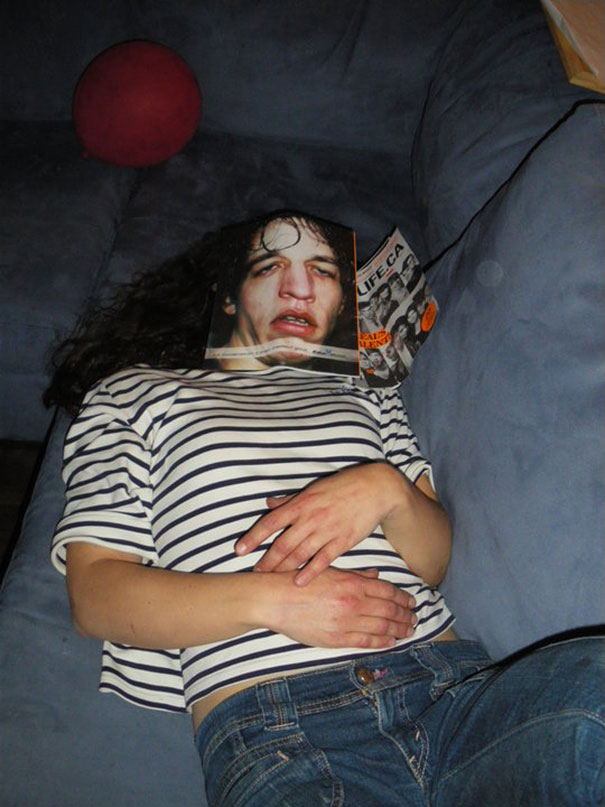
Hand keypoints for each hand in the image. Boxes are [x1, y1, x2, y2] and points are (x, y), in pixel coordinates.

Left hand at [235, 463, 407, 585]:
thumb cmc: (342, 486)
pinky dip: (310, 571)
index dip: (253, 537)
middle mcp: (310, 517)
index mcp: (301, 503)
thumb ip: (289, 500)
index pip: (270, 522)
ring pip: (299, 553)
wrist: (375, 489)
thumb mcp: (313, 488)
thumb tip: (268, 504)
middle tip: (255, 573)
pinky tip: (299, 582)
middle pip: (282, 543)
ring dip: (283, 568)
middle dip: (266, 560)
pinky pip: (323, 559)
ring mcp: (326, 530)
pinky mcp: (343, 541)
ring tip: (271, 580)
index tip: (239, 550)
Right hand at [267, 567, 415, 648]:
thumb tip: (376, 576)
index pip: (387, 591)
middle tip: (415, 618)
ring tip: (409, 630)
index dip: (403, 598)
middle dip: (405, 615)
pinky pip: (365, 642)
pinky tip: (391, 641)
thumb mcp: (329, 570)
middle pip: (389, 610)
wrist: (274, 600)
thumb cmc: (299, 581)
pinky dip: (382, 642)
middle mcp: (353, 603)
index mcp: (352, 583)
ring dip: (399, 629)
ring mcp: (346, 622)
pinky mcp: (336, 639)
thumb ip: (356, 575)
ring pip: (381, 627)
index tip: (412, 601)